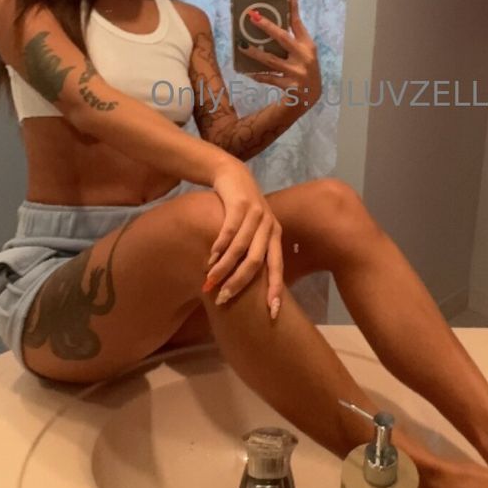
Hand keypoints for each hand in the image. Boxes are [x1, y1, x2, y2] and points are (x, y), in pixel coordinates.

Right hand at [206, 158, 284, 317]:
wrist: (232, 174)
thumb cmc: (241, 210)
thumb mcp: (253, 231)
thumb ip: (252, 253)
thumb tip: (245, 286)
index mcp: (275, 236)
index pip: (278, 268)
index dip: (275, 290)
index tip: (272, 313)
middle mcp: (270, 226)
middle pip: (257, 262)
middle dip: (239, 283)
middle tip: (223, 299)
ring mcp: (256, 214)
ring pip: (241, 249)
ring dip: (224, 268)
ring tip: (210, 281)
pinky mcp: (240, 203)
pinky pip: (230, 230)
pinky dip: (219, 246)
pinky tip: (210, 258)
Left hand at [241, 0, 320, 110]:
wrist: (311, 97)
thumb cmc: (304, 69)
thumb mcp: (304, 53)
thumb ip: (292, 39)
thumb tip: (270, 24)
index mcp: (308, 45)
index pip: (298, 22)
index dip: (293, 5)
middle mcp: (304, 57)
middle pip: (283, 38)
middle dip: (267, 26)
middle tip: (252, 16)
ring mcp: (297, 72)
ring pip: (271, 60)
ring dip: (255, 53)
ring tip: (242, 46)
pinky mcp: (290, 86)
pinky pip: (270, 79)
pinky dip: (259, 76)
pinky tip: (248, 72)